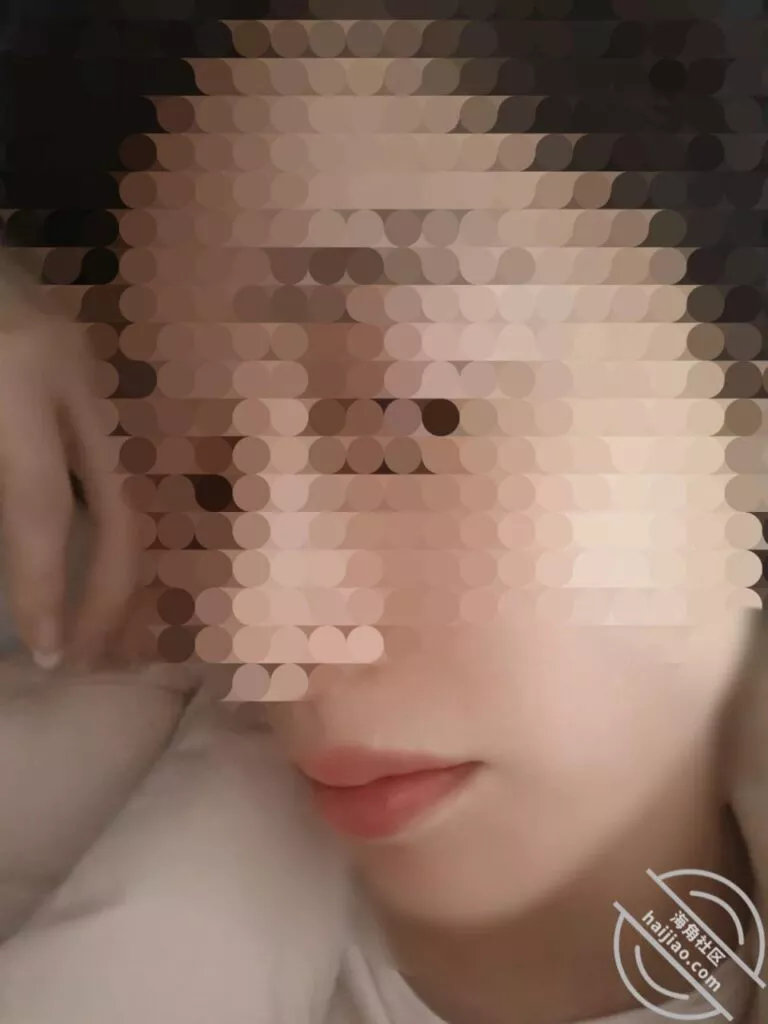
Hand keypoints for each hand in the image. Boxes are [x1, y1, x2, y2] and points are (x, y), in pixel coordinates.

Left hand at [0, 307, 139, 667]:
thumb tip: (13, 556)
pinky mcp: (87, 369)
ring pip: (130, 490)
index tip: (52, 655)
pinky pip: (111, 465)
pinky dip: (107, 523)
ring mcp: (89, 368)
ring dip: (122, 566)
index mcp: (18, 378)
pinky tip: (94, 560)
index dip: (43, 587)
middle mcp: (74, 378)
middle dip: (113, 594)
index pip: (41, 508)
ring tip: (107, 626)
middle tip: (92, 657)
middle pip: (123, 509)